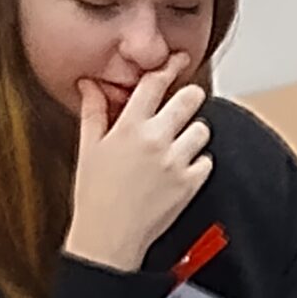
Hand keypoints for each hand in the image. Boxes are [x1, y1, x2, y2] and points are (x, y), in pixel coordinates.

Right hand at [62, 56, 212, 271]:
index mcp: (129, 127)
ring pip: (202, 130)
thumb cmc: (95, 193)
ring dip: (191, 134)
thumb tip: (90, 85)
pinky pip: (207, 160)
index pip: (154, 84)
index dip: (168, 68)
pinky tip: (179, 170)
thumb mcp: (89, 148)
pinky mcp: (191, 182)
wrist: (109, 237)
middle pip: (190, 99)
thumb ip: (94, 112)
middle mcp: (156, 140)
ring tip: (174, 147)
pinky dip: (197, 163)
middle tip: (180, 108)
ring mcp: (176, 161)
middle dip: (187, 99)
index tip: (177, 60)